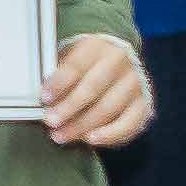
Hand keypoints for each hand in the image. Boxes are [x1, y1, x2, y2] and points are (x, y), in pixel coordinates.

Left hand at [41, 33, 151, 147]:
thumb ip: (57, 74)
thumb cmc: (84, 66)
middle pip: (93, 87)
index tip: (43, 97)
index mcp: (98, 46)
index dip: (60, 82)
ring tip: (61, 135)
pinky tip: (90, 139)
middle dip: (69, 107)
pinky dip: (109, 134)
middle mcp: (121, 62)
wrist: (117, 65)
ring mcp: (135, 83)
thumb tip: (42, 96)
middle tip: (50, 121)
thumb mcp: (69, 59)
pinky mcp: (144, 105)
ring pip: (108, 107)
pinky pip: (129, 124)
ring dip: (82, 125)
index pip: (77, 65)